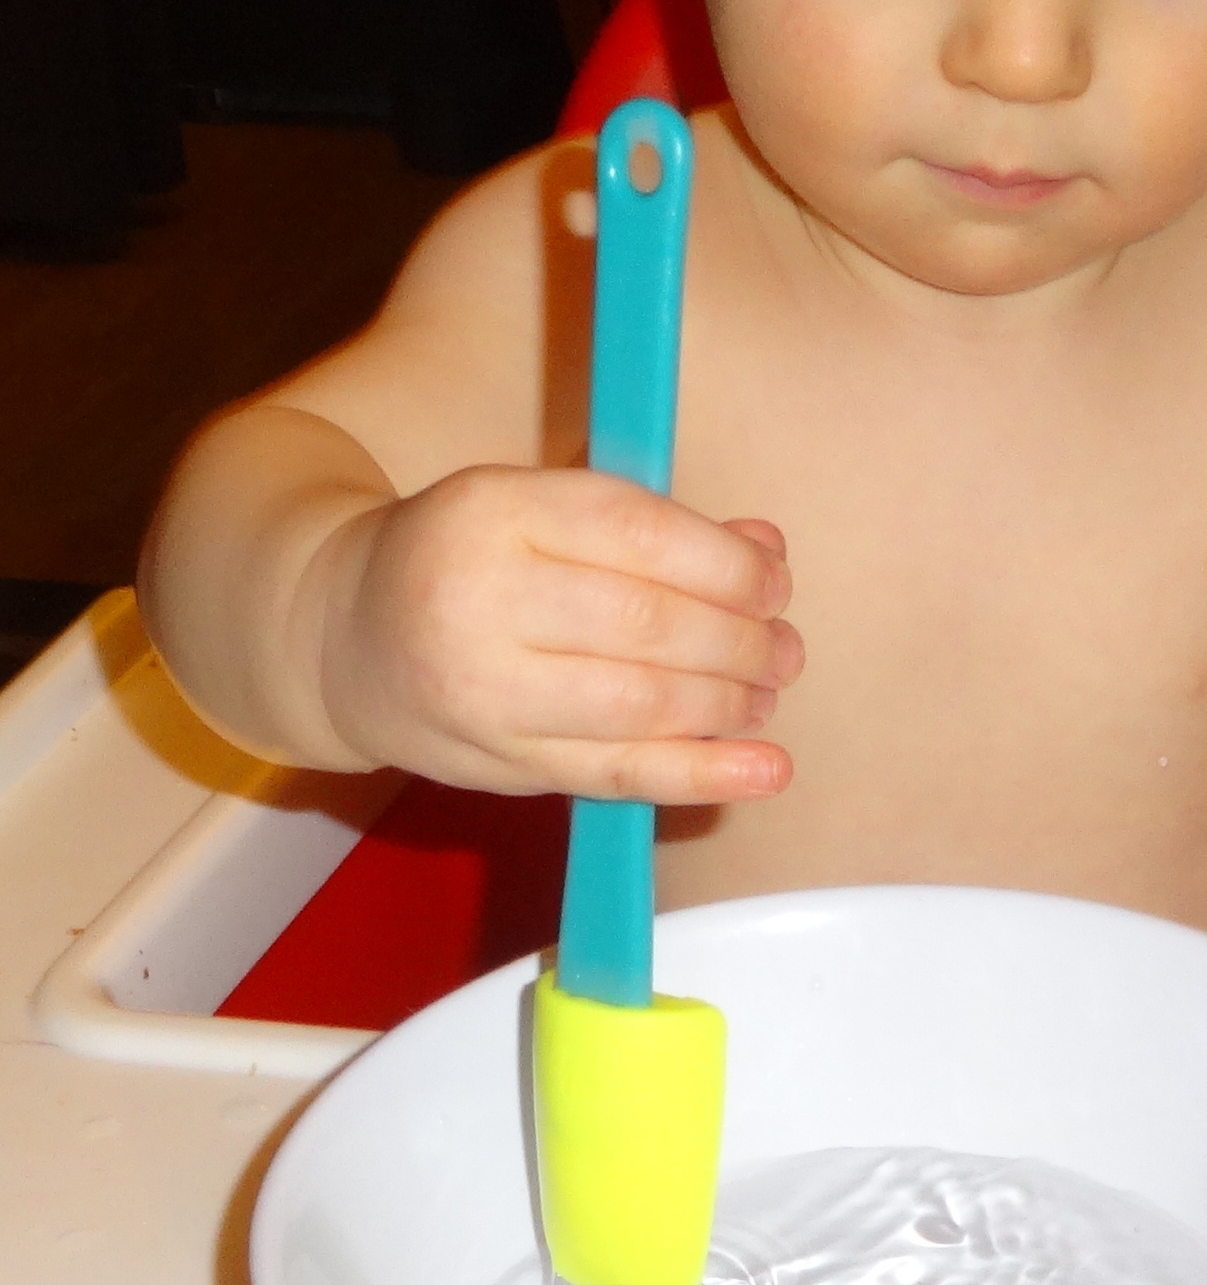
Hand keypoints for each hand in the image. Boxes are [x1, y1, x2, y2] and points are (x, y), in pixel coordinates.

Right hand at [315, 465, 802, 798]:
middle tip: (783, 648)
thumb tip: (766, 549)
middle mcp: (479, 598)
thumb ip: (648, 525)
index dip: (726, 562)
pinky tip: (765, 769)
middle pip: (646, 622)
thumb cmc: (468, 560)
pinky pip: (619, 775)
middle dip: (739, 639)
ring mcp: (487, 691)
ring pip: (638, 703)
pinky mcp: (503, 763)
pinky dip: (704, 775)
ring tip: (766, 692)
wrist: (345, 639)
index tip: (773, 580)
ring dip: (728, 702)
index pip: (636, 532)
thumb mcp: (537, 510)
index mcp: (493, 510)